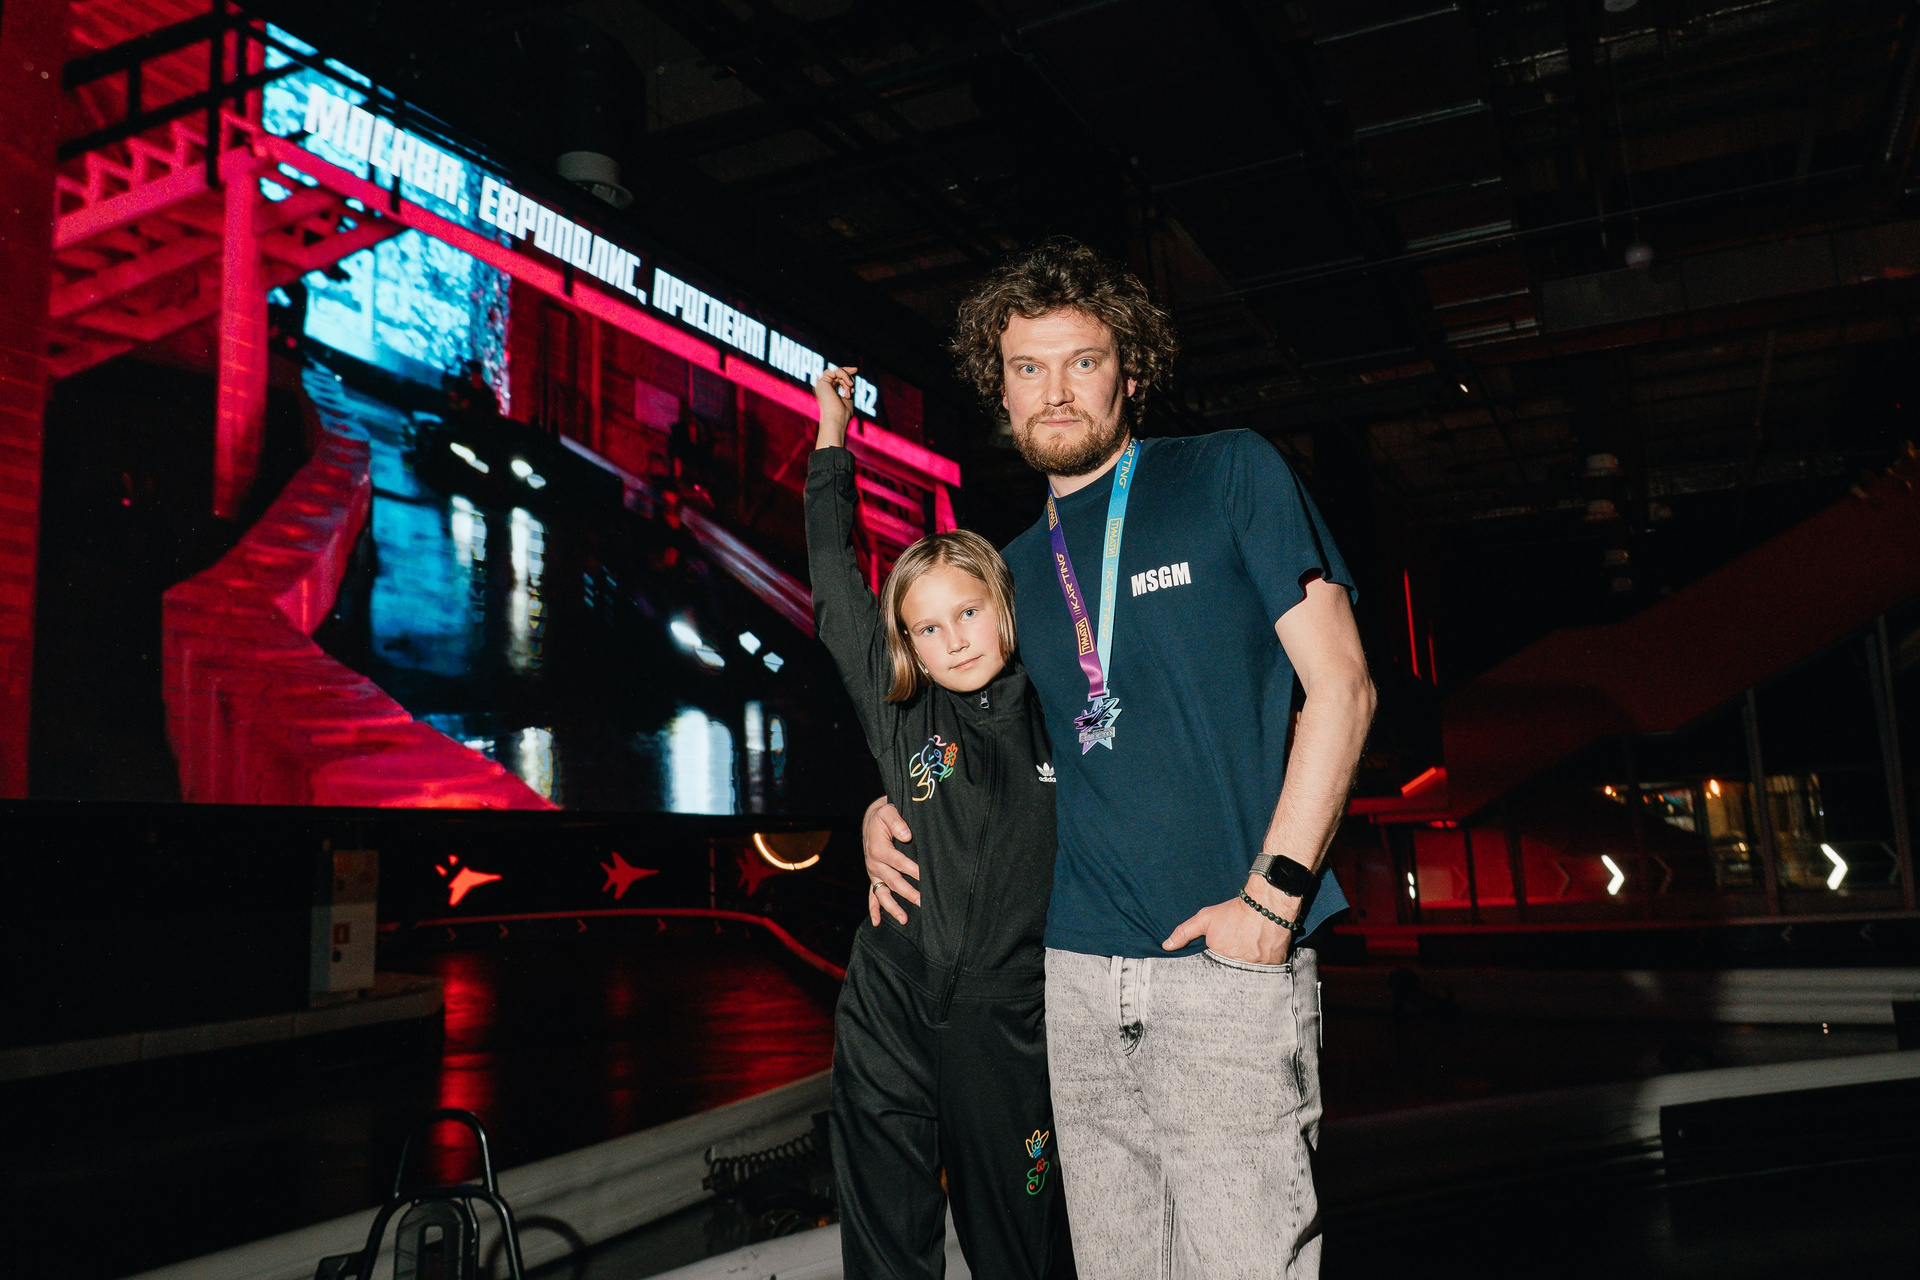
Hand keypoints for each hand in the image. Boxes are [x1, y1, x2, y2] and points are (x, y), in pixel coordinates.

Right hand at [814, 365, 856, 448]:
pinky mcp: (821, 381)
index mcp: (828, 390)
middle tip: (854, 375)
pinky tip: (848, 385)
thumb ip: (847, 386)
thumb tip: (852, 377)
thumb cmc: (843, 412)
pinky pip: (835, 371)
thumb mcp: (847, 396)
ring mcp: (821, 383)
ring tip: (850, 388)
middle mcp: (823, 386)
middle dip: (847, 373)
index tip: (855, 370)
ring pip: (836, 371)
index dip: (846, 372)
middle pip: (836, 371)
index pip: (837, 376)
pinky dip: (844, 375)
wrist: (837, 418)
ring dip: (846, 378)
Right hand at [861, 795, 919, 925]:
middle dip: (907, 892)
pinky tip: (877, 922)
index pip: (897, 861)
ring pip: (882, 893)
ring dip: (892, 907)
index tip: (924, 876)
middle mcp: (874, 864)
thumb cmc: (883, 817)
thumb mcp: (888, 812)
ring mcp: (873, 873)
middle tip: (922, 901)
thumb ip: (897, 822)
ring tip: (904, 919)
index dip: (911, 869)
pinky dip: (874, 909)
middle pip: (892, 881)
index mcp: (879, 849)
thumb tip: (906, 835)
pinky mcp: (874, 877)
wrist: (871, 821)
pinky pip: (872, 895)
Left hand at [1161, 875, 1297, 964]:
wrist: (1267, 905)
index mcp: (1220, 960)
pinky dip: (1263, 969)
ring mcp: (1258, 969)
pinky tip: (1260, 959)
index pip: (1212, 974)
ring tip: (1247, 958)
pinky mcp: (1274, 966)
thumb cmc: (1234, 912)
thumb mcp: (1205, 919)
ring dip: (1246, 971)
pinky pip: (1266, 974)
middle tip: (1233, 959)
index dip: (1213, 969)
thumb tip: (1166, 946)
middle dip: (1229, 972)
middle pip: (1230, 977)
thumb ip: (1184, 933)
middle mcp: (1239, 968)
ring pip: (1249, 977)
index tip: (1216, 962)